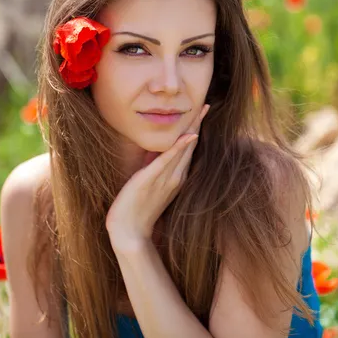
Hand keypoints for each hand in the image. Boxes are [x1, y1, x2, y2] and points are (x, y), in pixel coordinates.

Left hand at [106, 104, 209, 252]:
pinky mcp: (150, 180)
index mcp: (176, 177)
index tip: (202, 112)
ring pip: (182, 149)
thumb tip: (156, 150)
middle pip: (189, 145)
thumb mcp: (150, 184)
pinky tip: (188, 136)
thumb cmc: (138, 210)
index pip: (188, 149)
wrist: (130, 232)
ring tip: (200, 112)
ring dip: (191, 129)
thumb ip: (156, 167)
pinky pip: (166, 160)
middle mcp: (175, 176)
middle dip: (197, 124)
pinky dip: (178, 147)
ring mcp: (165, 178)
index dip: (195, 129)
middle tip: (207, 105)